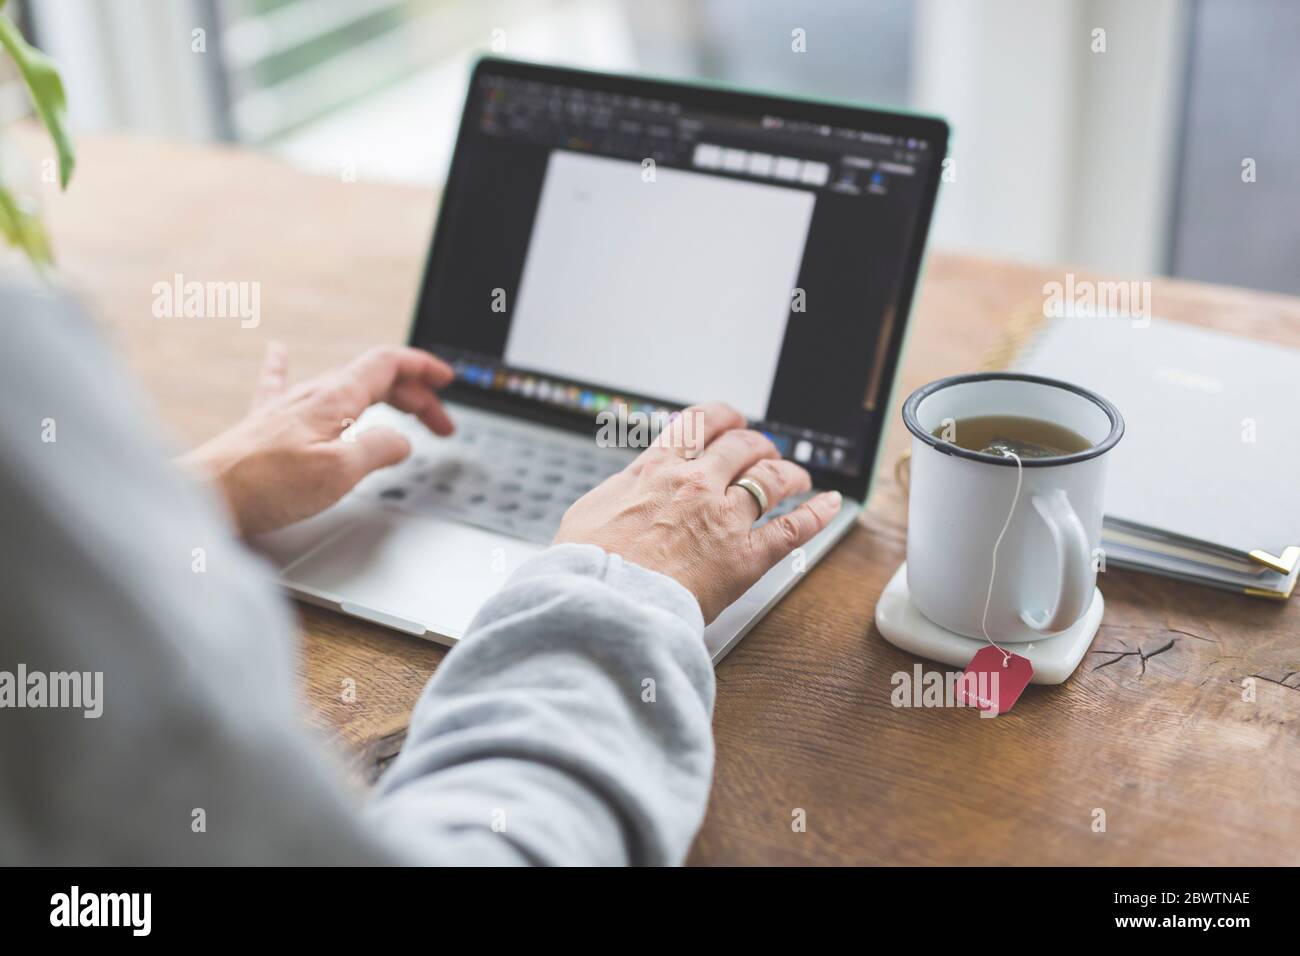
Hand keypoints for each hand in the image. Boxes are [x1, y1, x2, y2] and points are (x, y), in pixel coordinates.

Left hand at [181, 342, 454, 535]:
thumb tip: (401, 442)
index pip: (388, 364)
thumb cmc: (264, 485)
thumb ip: (378, 449)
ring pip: (344, 386)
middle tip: (439, 423)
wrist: (205, 494)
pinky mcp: (264, 425)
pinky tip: (278, 350)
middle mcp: (311, 394)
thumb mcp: (340, 472)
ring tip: (400, 403)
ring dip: (379, 393)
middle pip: (374, 378)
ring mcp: (286, 407)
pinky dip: (287, 365)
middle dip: (415, 395)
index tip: (447, 380)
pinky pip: (280, 383)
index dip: (423, 368)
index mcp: (334, 398)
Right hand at [554, 403, 842, 621]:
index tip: (730, 420)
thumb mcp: (589, 512)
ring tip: (797, 474)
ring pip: (771, 480)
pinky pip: (792, 528)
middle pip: (740, 447)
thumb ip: (617, 493)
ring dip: (788, 472)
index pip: (697, 426)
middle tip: (764, 451)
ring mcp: (724, 518)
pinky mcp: (745, 556)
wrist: (605, 601)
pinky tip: (828, 503)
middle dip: (757, 445)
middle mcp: (695, 485)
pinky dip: (815, 513)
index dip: (720, 417)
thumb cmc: (588, 566)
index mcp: (655, 470)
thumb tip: (624, 489)